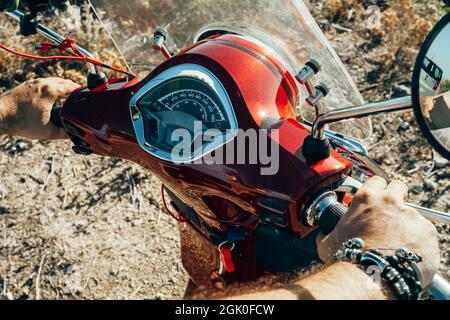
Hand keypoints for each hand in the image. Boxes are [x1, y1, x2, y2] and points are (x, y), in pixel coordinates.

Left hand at [0, 78, 79, 139]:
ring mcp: (33, 83)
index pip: (72, 87)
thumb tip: (76, 135)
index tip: (90, 95)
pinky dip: (52, 87)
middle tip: (82, 96)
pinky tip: (52, 97)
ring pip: (53, 81)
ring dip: (63, 86)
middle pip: (64, 81)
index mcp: (50, 90)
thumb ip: (64, 133)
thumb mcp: (47, 132)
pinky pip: (44, 83)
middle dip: (74, 88)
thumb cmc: (21, 122)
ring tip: (69, 95)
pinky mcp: (26, 85)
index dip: (83, 92)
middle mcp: (42, 83)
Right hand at [316, 176, 439, 288]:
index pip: (376, 181)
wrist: (372, 276)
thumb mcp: (328, 243)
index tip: (376, 199)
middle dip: (395, 197)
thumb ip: (326, 233)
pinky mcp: (426, 231)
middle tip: (389, 213)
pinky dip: (417, 240)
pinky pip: (423, 232)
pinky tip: (405, 252)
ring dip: (405, 223)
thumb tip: (322, 234)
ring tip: (396, 242)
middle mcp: (389, 202)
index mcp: (366, 199)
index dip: (376, 190)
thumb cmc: (349, 258)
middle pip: (398, 187)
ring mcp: (410, 215)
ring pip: (411, 213)